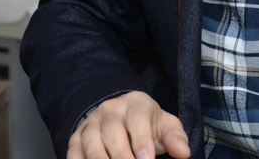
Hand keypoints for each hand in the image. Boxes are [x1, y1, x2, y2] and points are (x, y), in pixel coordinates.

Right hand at [69, 91, 189, 158]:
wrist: (121, 116)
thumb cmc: (147, 125)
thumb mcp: (164, 126)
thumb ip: (175, 138)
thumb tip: (184, 153)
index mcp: (135, 104)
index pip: (137, 120)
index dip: (142, 141)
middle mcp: (109, 110)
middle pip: (112, 132)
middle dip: (122, 156)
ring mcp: (90, 124)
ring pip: (91, 143)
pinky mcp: (75, 139)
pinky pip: (74, 154)